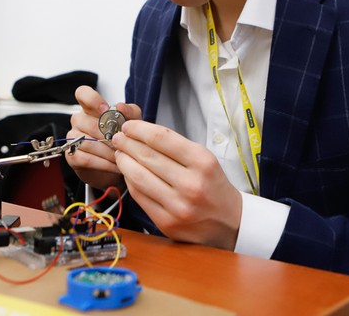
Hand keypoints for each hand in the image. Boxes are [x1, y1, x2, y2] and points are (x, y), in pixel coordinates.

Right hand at [64, 85, 140, 191]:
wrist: (118, 164)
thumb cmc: (122, 139)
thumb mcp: (132, 123)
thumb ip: (130, 112)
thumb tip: (120, 106)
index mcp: (91, 108)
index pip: (82, 93)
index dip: (92, 100)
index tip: (105, 110)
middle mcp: (79, 120)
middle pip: (88, 123)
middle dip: (109, 135)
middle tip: (123, 143)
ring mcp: (73, 138)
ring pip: (87, 142)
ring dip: (108, 151)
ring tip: (122, 156)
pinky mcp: (72, 156)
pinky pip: (85, 158)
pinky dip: (103, 163)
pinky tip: (114, 165)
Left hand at [112, 120, 241, 250]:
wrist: (230, 221)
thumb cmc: (213, 185)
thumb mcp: (204, 159)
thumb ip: (174, 146)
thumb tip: (140, 132)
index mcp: (203, 162)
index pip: (161, 138)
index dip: (139, 129)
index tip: (128, 125)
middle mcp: (191, 184)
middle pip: (147, 156)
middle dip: (127, 143)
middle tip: (118, 137)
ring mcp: (178, 206)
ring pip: (138, 177)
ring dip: (124, 161)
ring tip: (120, 154)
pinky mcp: (167, 222)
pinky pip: (139, 196)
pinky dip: (129, 181)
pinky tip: (128, 172)